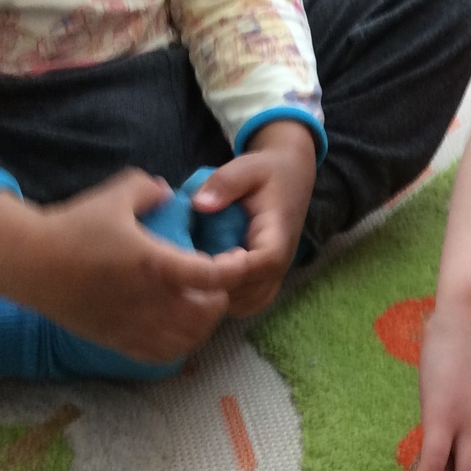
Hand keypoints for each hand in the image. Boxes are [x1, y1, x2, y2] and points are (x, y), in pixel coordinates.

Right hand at [0, 169, 248, 361]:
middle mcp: (149, 301)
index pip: (212, 276)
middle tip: (216, 281)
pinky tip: (177, 327)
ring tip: (200, 304)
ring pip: (188, 339)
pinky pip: (161, 355)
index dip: (235, 269)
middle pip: (208, 313)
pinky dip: (179, 344)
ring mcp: (133, 325)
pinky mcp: (117, 340)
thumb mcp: (116, 194)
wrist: (25, 261)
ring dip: (203, 323)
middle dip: (221, 297)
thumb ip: (150, 189)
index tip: (237, 258)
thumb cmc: (72, 226)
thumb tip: (170, 192)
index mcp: (154, 264)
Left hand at [190, 120, 316, 315]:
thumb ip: (225, 183)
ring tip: (189, 278)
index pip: (262, 265)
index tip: (198, 261)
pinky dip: (223, 300)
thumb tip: (199, 205)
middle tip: (182, 272)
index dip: (230, 270)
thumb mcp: (247, 166)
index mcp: (278, 236)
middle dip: (216, 289)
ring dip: (218, 298)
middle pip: (252, 293)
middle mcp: (281, 262)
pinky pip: (245, 303)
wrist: (289, 176)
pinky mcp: (263, 280)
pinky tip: (201, 282)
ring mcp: (274, 275)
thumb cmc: (267, 171)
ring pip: (247, 304)